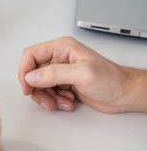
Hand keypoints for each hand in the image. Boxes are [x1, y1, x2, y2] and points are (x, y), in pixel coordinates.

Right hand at [18, 36, 146, 112]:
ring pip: (39, 85)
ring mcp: (61, 72)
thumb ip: (55, 74)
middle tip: (46, 100)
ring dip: (47, 97)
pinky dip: (54, 101)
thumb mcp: (83, 74)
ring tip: (60, 102)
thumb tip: (32, 76)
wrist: (125, 94)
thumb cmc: (112, 80)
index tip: (27, 86)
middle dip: (37, 89)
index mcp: (62, 48)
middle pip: (33, 72)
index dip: (25, 71)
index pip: (31, 55)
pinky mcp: (64, 84)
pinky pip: (48, 93)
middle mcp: (59, 58)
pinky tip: (67, 102)